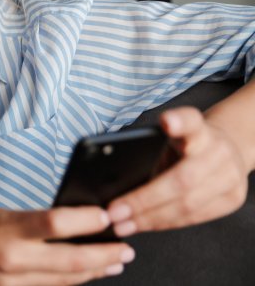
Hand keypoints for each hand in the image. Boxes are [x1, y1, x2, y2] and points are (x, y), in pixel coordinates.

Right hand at [0, 207, 134, 285]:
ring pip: (64, 280)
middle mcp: (11, 259)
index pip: (56, 223)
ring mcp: (10, 283)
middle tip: (126, 248)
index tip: (107, 214)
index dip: (87, 221)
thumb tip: (65, 220)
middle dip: (104, 255)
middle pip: (70, 261)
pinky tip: (84, 275)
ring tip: (116, 262)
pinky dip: (69, 281)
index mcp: (5, 231)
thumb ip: (26, 220)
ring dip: (94, 271)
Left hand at [107, 107, 248, 236]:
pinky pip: (194, 218)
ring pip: (187, 205)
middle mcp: (218, 151)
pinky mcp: (233, 199)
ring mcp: (230, 176)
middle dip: (143, 200)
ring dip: (150, 219)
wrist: (228, 151)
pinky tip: (144, 225)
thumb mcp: (171, 139)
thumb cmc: (187, 146)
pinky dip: (164, 223)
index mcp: (199, 129)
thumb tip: (113, 180)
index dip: (180, 121)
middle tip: (115, 211)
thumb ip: (150, 151)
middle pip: (182, 179)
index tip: (167, 121)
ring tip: (123, 224)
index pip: (191, 121)